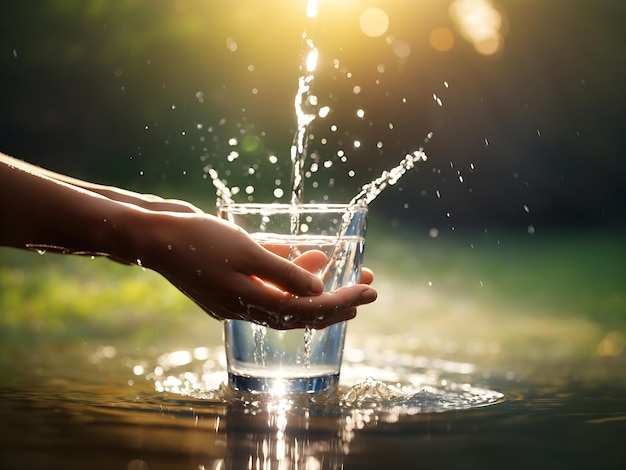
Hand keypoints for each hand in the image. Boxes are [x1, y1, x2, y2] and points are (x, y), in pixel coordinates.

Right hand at [137, 212, 376, 328]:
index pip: (306, 311)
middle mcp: (244, 305)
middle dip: (335, 299)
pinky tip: (305, 256)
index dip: (341, 303)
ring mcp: (234, 294)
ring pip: (284, 296)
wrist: (152, 234)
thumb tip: (318, 292)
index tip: (369, 292)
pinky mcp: (228, 279)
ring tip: (341, 269)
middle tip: (367, 288)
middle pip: (299, 310)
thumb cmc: (198, 240)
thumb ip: (283, 274)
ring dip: (313, 284)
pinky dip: (287, 271)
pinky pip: (266, 281)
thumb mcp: (247, 253)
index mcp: (249, 304)